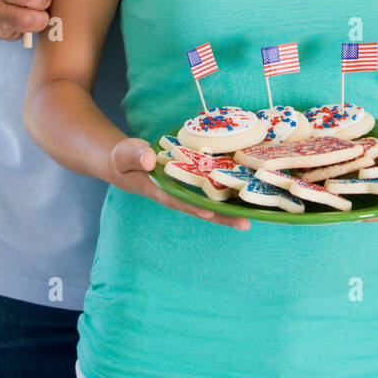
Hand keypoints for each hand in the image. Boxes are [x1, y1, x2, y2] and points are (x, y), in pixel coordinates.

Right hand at [109, 138, 249, 230]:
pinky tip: (244, 192)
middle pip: (200, 208)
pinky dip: (224, 191)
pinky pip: (209, 188)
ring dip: (228, 208)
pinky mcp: (190, 181)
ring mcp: (184, 189)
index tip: (211, 212)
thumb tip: (149, 157)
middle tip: (245, 223)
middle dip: (222, 216)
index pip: (178, 200)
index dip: (194, 206)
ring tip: (252, 215)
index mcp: (158, 190)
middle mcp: (175, 193)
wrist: (127, 162)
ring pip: (208, 201)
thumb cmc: (125, 159)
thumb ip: (134, 155)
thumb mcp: (125, 154)